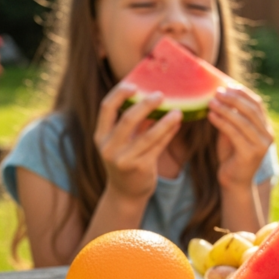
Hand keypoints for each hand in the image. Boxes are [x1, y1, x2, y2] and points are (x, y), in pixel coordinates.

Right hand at [94, 85, 181, 202]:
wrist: (125, 193)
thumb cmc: (125, 160)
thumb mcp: (120, 142)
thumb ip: (132, 124)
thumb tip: (151, 98)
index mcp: (100, 136)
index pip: (106, 108)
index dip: (119, 94)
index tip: (134, 85)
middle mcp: (109, 148)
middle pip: (127, 119)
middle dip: (145, 105)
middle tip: (160, 94)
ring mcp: (124, 160)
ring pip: (148, 135)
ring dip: (165, 121)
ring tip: (178, 111)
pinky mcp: (140, 168)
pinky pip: (158, 147)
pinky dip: (168, 134)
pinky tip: (177, 124)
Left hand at [208, 87, 273, 189]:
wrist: (234, 183)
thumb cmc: (231, 156)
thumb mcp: (232, 132)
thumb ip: (231, 117)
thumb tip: (220, 95)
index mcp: (266, 128)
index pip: (257, 104)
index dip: (242, 93)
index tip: (226, 85)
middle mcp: (268, 136)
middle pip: (251, 110)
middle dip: (233, 99)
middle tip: (216, 92)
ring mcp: (261, 146)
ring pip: (242, 121)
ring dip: (225, 109)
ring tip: (210, 102)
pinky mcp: (250, 154)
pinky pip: (234, 133)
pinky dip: (221, 122)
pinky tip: (210, 116)